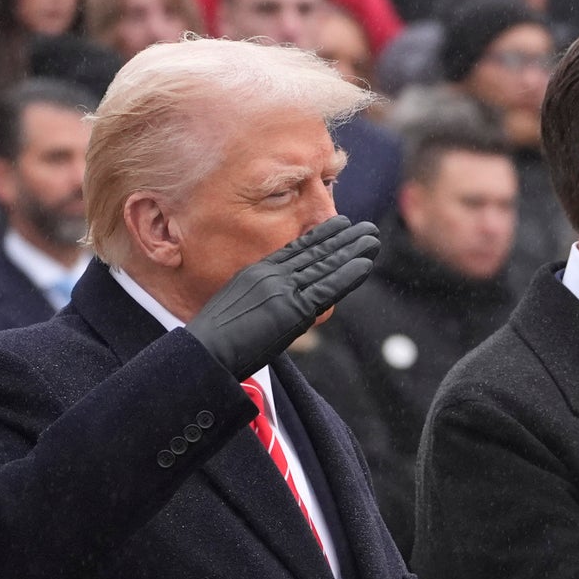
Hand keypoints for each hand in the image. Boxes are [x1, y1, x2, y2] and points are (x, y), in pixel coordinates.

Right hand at [186, 216, 378, 378]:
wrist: (205, 353)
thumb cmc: (212, 343)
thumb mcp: (234, 312)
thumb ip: (257, 304)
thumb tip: (273, 312)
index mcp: (255, 273)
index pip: (294, 251)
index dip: (319, 237)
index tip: (338, 225)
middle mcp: (270, 276)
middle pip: (313, 253)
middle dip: (342, 239)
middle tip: (364, 227)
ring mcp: (282, 290)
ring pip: (325, 265)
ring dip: (353, 251)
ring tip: (372, 238)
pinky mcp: (293, 309)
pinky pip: (327, 288)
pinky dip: (348, 275)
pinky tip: (365, 264)